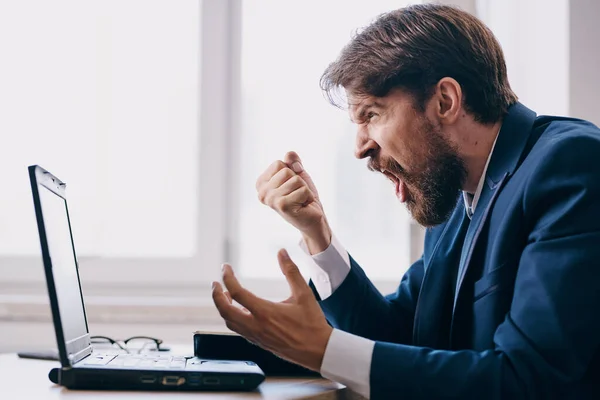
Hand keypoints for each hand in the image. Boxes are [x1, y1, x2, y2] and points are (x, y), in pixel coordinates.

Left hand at [211, 249, 332, 371]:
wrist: (317, 351)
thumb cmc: (312, 323)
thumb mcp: (304, 294)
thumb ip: (291, 271)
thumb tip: (282, 252)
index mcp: (265, 312)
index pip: (237, 292)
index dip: (228, 277)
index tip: (225, 267)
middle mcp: (256, 326)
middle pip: (225, 310)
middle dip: (216, 295)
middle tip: (215, 283)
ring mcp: (256, 336)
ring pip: (230, 322)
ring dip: (223, 307)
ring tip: (224, 295)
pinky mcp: (259, 342)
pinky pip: (238, 329)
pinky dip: (232, 317)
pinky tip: (239, 310)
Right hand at [256, 151, 331, 253]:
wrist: (312, 216)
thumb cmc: (303, 196)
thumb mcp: (298, 174)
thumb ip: (292, 162)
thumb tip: (289, 154)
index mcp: (261, 184)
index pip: (278, 164)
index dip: (291, 172)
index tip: (291, 186)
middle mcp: (262, 193)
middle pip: (286, 171)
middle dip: (298, 181)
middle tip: (297, 194)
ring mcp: (271, 200)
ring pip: (295, 180)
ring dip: (303, 189)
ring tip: (300, 200)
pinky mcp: (282, 206)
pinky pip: (302, 189)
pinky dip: (307, 196)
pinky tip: (303, 205)